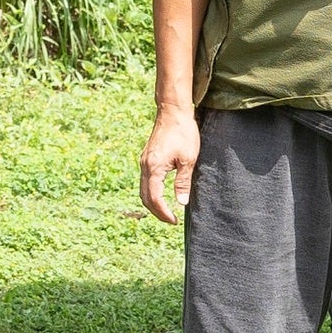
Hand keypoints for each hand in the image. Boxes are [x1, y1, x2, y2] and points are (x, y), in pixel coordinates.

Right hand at [141, 106, 201, 224]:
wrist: (173, 112)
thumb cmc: (183, 132)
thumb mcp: (188, 159)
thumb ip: (183, 182)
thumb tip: (181, 202)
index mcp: (154, 167)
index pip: (154, 198)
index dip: (164, 213)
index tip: (175, 220)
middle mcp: (145, 166)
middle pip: (145, 197)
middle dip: (157, 212)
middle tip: (171, 220)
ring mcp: (144, 161)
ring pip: (143, 190)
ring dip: (153, 203)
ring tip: (167, 211)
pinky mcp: (147, 158)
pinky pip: (145, 181)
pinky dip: (151, 192)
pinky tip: (162, 194)